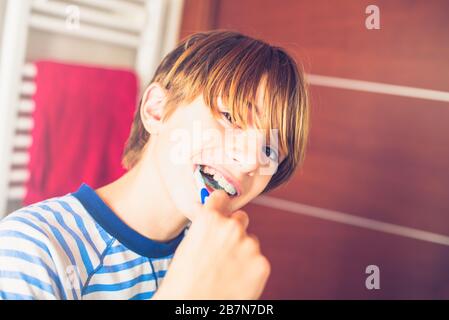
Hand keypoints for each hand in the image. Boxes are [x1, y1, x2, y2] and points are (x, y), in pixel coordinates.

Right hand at [153, 190, 270, 299]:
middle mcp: (231, 227)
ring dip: (243, 252)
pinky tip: (236, 280)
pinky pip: (258, 261)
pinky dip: (250, 270)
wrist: (192, 305)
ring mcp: (249, 245)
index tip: (222, 210)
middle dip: (234, 231)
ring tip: (227, 271)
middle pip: (241, 219)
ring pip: (250, 242)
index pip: (221, 197)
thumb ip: (204, 227)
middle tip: (223, 251)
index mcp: (210, 219)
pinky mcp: (261, 264)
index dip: (221, 205)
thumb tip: (209, 214)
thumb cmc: (183, 280)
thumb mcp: (188, 245)